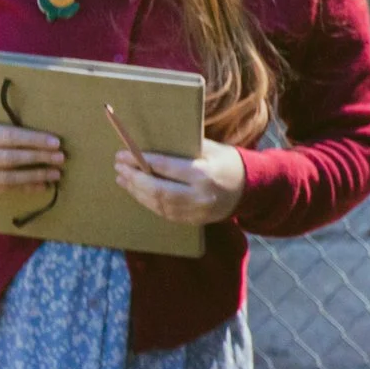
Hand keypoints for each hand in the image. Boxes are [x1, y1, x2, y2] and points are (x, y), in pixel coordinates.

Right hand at [0, 111, 63, 197]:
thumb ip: (6, 123)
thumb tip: (44, 126)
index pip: (7, 137)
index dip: (32, 140)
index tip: (55, 143)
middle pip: (7, 159)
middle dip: (37, 159)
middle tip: (60, 158)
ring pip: (4, 179)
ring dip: (33, 177)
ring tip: (55, 174)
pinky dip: (23, 188)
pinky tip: (41, 185)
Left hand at [115, 140, 246, 224]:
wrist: (250, 188)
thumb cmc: (227, 162)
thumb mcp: (210, 149)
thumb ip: (184, 149)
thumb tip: (150, 147)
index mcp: (203, 174)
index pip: (164, 167)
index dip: (140, 161)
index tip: (123, 154)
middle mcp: (198, 196)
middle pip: (156, 189)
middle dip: (134, 178)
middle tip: (118, 167)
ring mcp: (195, 212)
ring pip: (158, 204)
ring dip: (137, 192)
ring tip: (123, 179)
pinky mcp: (193, 221)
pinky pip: (165, 213)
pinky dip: (148, 202)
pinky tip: (138, 192)